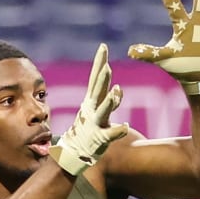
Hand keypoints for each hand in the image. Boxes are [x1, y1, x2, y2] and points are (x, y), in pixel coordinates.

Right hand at [53, 44, 128, 176]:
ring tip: (117, 90)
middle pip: (98, 90)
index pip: (96, 78)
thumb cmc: (88, 130)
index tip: (103, 46)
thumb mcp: (97, 111)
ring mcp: (96, 124)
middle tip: (107, 64)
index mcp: (91, 101)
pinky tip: (125, 126)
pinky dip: (117, 131)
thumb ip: (109, 99)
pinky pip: (110, 135)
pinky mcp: (100, 139)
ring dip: (110, 101)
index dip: (99, 62)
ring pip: (103, 111)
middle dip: (102, 77)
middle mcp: (92, 110)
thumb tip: (117, 88)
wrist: (74, 152)